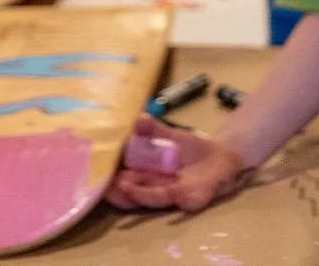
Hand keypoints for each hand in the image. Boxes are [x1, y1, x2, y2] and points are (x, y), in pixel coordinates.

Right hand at [105, 116, 248, 212]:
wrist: (221, 154)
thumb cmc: (190, 149)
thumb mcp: (169, 136)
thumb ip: (153, 130)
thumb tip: (137, 119)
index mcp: (149, 174)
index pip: (126, 180)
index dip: (112, 180)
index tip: (97, 177)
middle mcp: (159, 187)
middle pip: (137, 193)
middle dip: (122, 192)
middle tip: (106, 188)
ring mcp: (176, 195)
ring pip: (156, 198)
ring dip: (141, 194)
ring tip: (125, 187)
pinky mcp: (195, 198)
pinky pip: (185, 200)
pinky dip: (177, 197)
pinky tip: (170, 194)